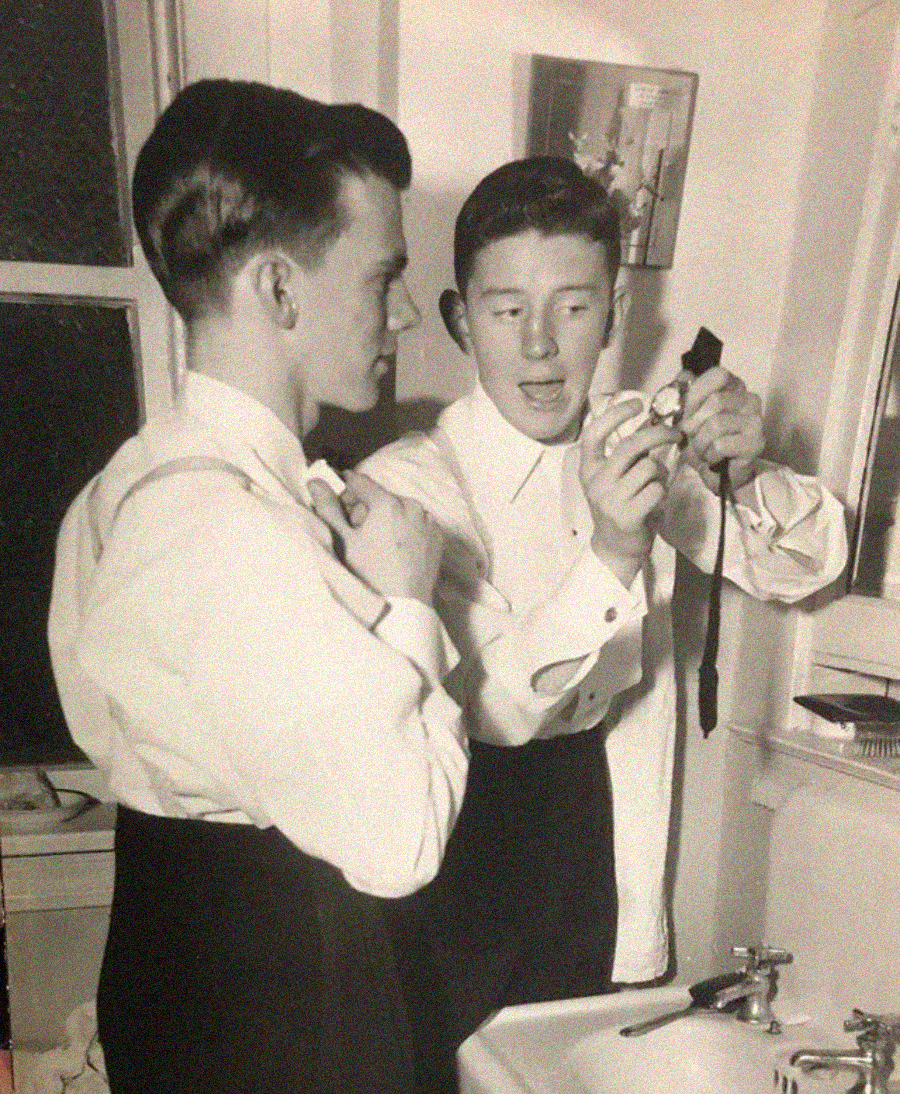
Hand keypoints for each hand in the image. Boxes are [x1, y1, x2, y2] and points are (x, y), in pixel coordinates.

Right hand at [308, 471, 444, 602]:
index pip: (360, 482)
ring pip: (398, 509)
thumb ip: (327, 506)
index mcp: (389, 503)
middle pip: (380, 496)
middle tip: (355, 535)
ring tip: (374, 547)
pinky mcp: (437, 537)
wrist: (401, 608)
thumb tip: (316, 481)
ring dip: (384, 520)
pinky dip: (402, 530)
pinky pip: (414, 523)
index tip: (337, 505)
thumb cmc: (369, 576)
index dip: (344, 491)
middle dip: (364, 510)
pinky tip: (392, 552)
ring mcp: (428, 522)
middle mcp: (413, 507)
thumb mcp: (342, 540)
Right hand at [580, 398, 680, 586]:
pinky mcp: (626, 515)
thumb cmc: (620, 506)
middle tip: (676, 433)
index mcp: (588, 468)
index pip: (594, 433)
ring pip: (648, 468)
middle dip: (658, 434)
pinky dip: (662, 492)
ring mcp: (609, 500)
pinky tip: (655, 500)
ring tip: (656, 484)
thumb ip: (629, 453)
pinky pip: (656, 489)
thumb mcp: (616, 477)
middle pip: (631, 446)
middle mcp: (595, 482)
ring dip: (661, 473)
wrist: (615, 548)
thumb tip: (652, 420)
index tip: (636, 403)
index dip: (615, 415)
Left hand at [677, 367, 763, 491]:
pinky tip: (713, 458)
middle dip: (695, 423)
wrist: (716, 473)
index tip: (688, 412)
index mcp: (734, 387)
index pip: (719, 375)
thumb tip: (683, 376)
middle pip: (716, 400)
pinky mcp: (756, 443)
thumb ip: (685, 394)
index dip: (697, 393)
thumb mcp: (687, 415)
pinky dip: (709, 455)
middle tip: (692, 436)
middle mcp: (750, 399)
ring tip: (702, 449)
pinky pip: (721, 445)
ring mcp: (756, 421)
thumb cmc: (703, 440)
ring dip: (700, 442)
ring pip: (716, 424)